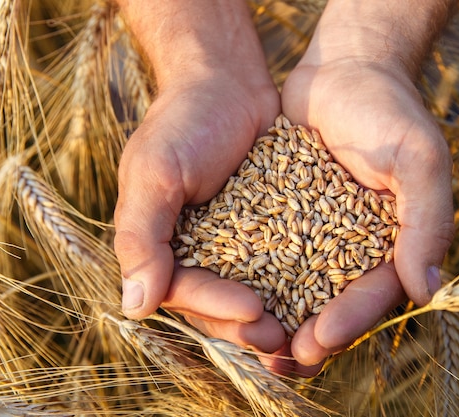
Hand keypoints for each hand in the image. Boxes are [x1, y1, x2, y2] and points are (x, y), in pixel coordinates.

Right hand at [114, 0, 287, 363]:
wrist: (227, 82)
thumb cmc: (182, 121)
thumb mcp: (154, 173)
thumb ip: (141, 237)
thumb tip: (134, 308)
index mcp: (164, 248)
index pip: (186, 292)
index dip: (217, 308)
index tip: (254, 311)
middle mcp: (200, 253)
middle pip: (222, 304)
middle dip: (250, 325)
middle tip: (282, 340)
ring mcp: (238, 244)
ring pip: (256, 292)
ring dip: (279, 317)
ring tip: (306, 337)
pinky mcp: (272, 229)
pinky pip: (285, 263)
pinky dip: (301, 285)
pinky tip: (325, 302)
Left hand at [280, 3, 455, 366]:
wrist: (344, 70)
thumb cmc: (388, 110)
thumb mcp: (417, 159)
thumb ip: (425, 221)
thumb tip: (427, 289)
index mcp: (392, 243)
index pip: (372, 294)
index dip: (348, 321)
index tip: (318, 340)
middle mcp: (354, 246)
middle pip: (332, 303)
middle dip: (308, 333)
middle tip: (280, 358)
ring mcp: (316, 233)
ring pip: (297, 286)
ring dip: (276, 317)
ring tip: (251, 344)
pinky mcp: (283, 216)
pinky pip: (267, 252)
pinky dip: (252, 276)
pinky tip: (228, 296)